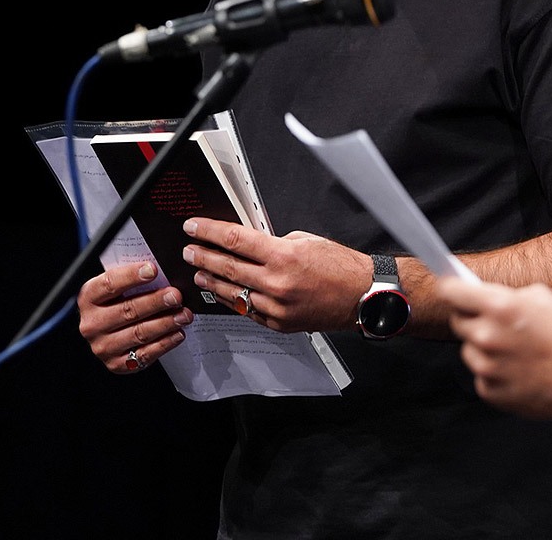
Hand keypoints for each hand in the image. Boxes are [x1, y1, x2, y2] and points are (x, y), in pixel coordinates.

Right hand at [77, 261, 192, 373]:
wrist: (108, 333)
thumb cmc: (118, 302)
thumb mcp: (118, 288)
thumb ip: (132, 279)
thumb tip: (161, 268)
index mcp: (88, 298)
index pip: (109, 284)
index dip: (131, 276)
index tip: (153, 270)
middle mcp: (92, 323)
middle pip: (127, 310)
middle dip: (155, 302)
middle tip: (176, 295)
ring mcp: (103, 346)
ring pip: (138, 333)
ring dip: (165, 323)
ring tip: (184, 315)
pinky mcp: (116, 363)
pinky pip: (144, 354)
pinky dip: (165, 343)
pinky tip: (178, 333)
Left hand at [182, 217, 372, 331]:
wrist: (362, 296)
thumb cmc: (341, 266)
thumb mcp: (306, 240)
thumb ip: (275, 243)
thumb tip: (250, 244)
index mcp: (283, 256)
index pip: (234, 240)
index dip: (209, 232)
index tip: (193, 227)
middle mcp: (277, 282)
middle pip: (227, 266)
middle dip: (203, 256)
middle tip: (189, 251)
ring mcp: (276, 307)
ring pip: (232, 292)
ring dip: (212, 281)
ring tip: (199, 272)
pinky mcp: (280, 323)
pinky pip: (247, 311)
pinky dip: (232, 300)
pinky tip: (223, 292)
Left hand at [441, 278, 551, 424]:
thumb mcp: (542, 298)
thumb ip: (506, 295)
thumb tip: (482, 295)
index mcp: (499, 307)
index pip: (451, 291)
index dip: (449, 287)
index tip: (448, 287)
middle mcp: (486, 336)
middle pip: (457, 321)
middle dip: (471, 318)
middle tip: (493, 321)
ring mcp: (485, 366)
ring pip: (468, 349)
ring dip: (482, 347)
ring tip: (513, 350)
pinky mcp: (488, 390)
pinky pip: (481, 374)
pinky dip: (494, 371)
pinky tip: (517, 369)